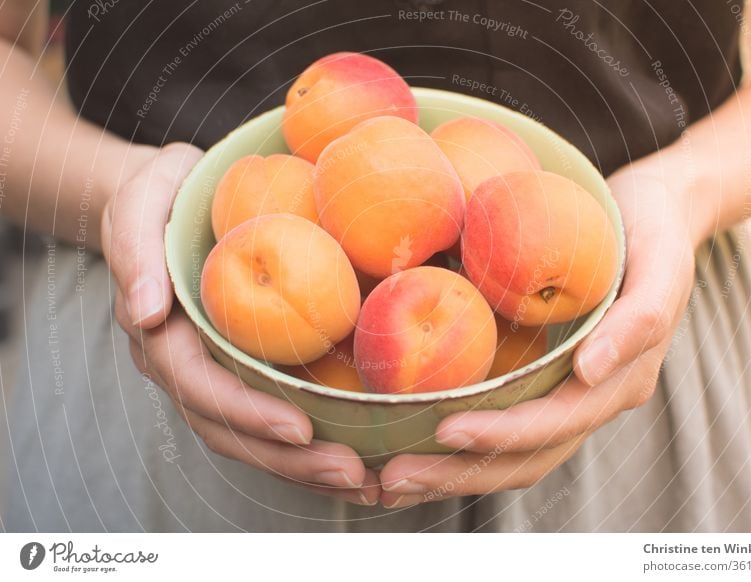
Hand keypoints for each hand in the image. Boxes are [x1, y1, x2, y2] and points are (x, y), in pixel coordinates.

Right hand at [102, 142, 378, 505]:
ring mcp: (216, 370)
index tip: (299, 428)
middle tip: (350, 472)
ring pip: (252, 434)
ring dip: (303, 464)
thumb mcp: (139, 202)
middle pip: (229, 429)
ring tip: (361, 477)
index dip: (246, 413)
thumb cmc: (161, 195)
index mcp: (161, 335)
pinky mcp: (246, 365)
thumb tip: (144, 312)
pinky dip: (308, 441)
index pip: (199, 387)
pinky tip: (355, 451)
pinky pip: (273, 411)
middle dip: (287, 459)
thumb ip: (133, 248)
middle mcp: (187, 365)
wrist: (174, 198)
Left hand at [378, 161, 698, 507]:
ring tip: (392, 479)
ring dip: (452, 473)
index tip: (444, 430)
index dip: (503, 434)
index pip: (556, 424)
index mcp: (620, 382)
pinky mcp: (544, 383)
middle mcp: (592, 400)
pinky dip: (460, 448)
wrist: (652, 218)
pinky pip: (503, 425)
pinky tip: (414, 445)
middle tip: (395, 477)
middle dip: (461, 474)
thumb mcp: (661, 263)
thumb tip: (588, 370)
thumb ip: (641, 318)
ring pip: (511, 456)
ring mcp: (567, 397)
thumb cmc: (652, 233)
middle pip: (526, 458)